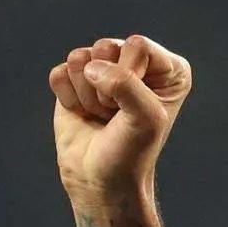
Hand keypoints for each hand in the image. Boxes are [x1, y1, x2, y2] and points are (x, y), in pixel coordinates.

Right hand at [50, 34, 191, 206]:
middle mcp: (136, 62)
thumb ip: (126, 82)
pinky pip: (60, 73)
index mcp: (167, 69)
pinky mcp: (74, 80)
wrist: (101, 182)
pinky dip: (67, 98)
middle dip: (105, 87)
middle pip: (106, 47)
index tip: (132, 110)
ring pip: (80, 58)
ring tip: (100, 115)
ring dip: (87, 95)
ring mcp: (103, 69)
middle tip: (114, 114)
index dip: (128, 77)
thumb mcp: (146, 118)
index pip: (137, 45)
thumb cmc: (131, 153)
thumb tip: (88, 66)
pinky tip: (82, 114)